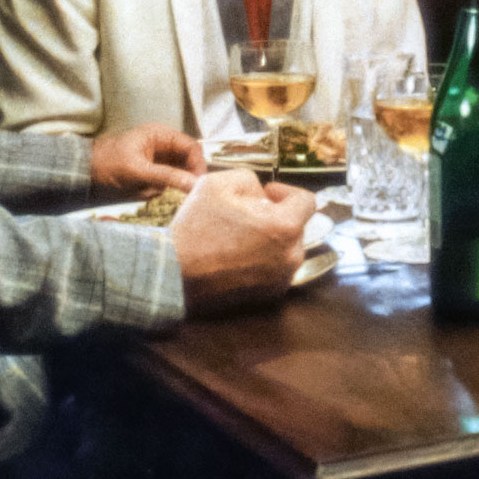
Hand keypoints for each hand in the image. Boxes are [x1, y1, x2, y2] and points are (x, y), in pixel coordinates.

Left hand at [90, 123, 205, 198]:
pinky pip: (170, 183)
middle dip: (190, 177)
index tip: (199, 184)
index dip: (198, 165)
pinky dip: (171, 192)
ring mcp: (159, 161)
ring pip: (181, 173)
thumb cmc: (107, 165)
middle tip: (193, 195)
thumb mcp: (138, 170)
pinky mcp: (154, 175)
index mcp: (160, 135)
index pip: (190, 147)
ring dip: (181, 186)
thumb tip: (194, 184)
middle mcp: (163, 146)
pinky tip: (168, 199)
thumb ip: (167, 177)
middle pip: (189, 160)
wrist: (83, 176)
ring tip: (181, 198)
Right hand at [168, 170, 315, 314]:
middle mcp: (291, 257)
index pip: (307, 202)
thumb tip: (263, 196)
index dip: (286, 192)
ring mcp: (280, 280)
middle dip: (276, 216)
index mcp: (285, 227)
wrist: (172, 275)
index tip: (267, 193)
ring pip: (286, 249)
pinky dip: (263, 260)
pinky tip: (237, 256)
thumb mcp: (219, 183)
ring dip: (271, 239)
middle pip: (296, 226)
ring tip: (241, 236)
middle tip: (247, 214)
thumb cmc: (196, 227)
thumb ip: (250, 180)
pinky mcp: (268, 297)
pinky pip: (275, 270)